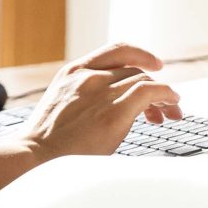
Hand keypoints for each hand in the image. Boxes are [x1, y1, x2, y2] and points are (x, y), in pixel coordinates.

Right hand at [14, 41, 181, 159]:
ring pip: (145, 81)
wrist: (35, 156)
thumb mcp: (61, 105)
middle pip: (135, 71)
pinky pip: (150, 92)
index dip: (141, 54)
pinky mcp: (114, 112)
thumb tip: (110, 104)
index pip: (116, 50)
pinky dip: (166, 95)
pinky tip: (172, 104)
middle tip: (166, 106)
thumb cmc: (47, 141)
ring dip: (164, 96)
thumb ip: (83, 96)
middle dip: (155, 85)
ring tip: (172, 112)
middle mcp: (89, 77)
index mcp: (73, 72)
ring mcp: (102, 92)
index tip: (156, 65)